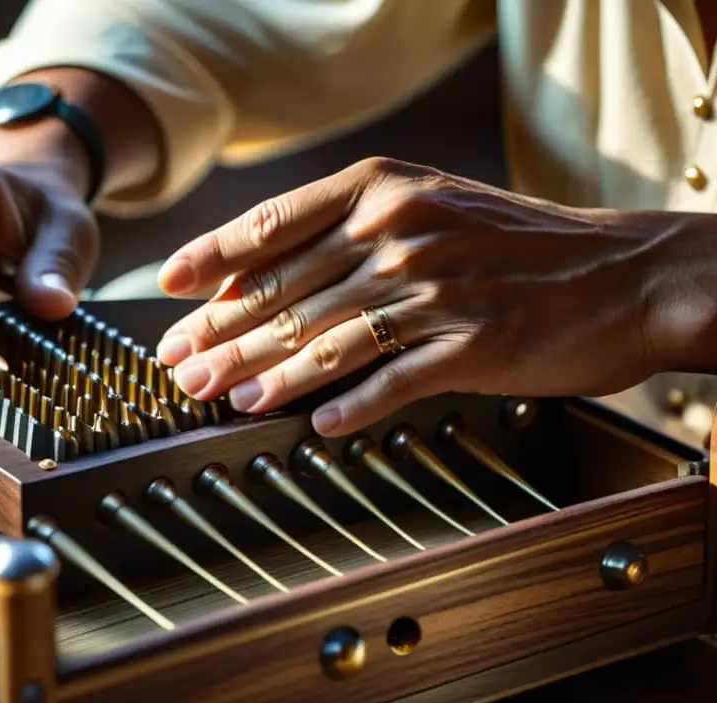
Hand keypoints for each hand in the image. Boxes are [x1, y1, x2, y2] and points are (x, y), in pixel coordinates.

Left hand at [153, 157, 691, 436]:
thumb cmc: (514, 243)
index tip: (167, 290)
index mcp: (380, 191)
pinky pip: (392, 379)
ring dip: (266, 376)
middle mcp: (398, 231)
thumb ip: (348, 234)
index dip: (210, 258)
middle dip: (221, 334)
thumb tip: (265, 279)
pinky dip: (349, 405)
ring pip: (325, 339)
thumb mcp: (429, 207)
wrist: (621, 272)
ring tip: (224, 399)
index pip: (271, 225)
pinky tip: (315, 426)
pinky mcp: (471, 342)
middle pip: (285, 291)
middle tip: (179, 367)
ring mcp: (435, 287)